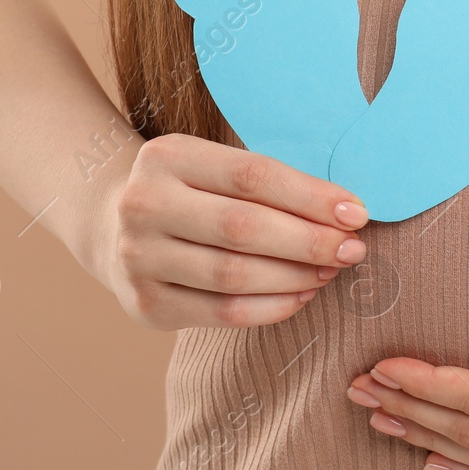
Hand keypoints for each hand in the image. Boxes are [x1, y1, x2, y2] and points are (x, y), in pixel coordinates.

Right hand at [88, 133, 369, 328]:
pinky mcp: (145, 304)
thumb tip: (347, 213)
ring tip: (330, 271)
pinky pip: (223, 313)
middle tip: (352, 250)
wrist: (111, 224)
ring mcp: (138, 258)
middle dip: (310, 242)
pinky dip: (272, 307)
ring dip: (296, 277)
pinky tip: (301, 295)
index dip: (311, 197)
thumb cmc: (192, 192)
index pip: (253, 176)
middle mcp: (143, 205)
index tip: (357, 213)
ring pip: (235, 275)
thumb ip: (271, 185)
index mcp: (167, 156)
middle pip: (244, 228)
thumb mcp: (215, 167)